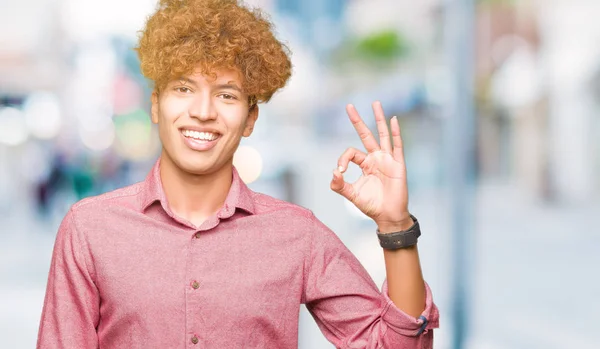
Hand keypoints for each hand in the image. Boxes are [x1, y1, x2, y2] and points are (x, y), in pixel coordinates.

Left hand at [330, 101, 412, 231]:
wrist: (388, 215)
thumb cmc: (371, 205)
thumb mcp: (351, 195)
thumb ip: (339, 185)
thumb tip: (333, 172)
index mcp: (364, 164)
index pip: (351, 152)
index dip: (343, 159)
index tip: (340, 171)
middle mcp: (375, 158)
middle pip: (365, 134)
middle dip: (357, 121)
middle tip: (348, 105)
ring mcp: (387, 159)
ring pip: (382, 134)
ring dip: (378, 119)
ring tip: (375, 103)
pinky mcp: (398, 164)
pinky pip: (397, 145)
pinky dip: (395, 132)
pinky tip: (393, 119)